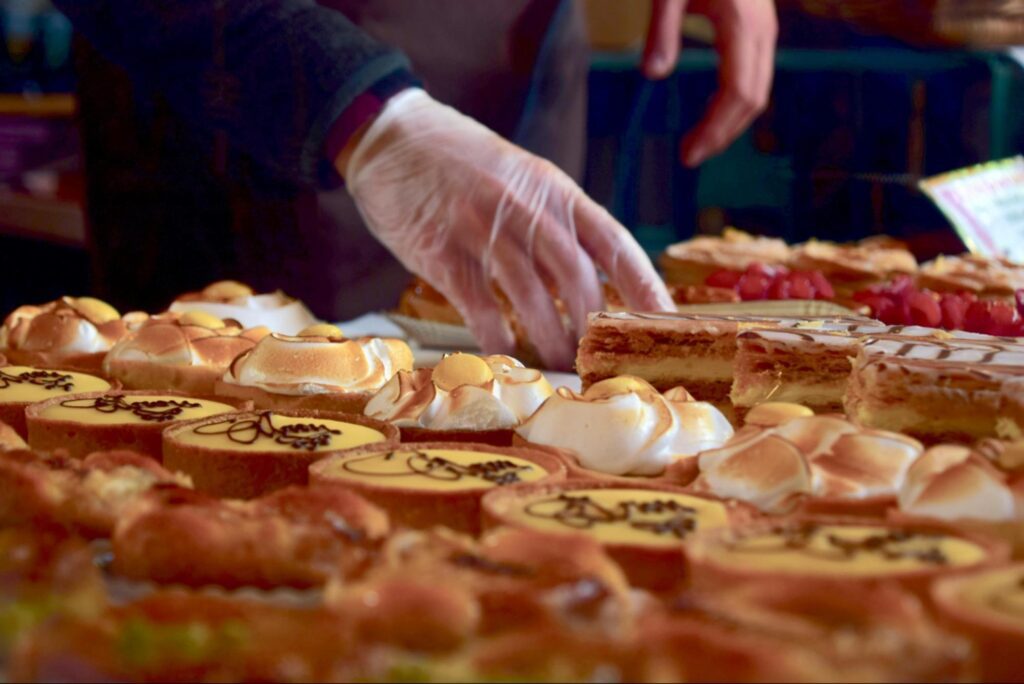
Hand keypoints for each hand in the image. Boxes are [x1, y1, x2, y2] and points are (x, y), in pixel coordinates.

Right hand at [341, 89, 673, 370]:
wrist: (391, 137)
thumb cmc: (461, 164)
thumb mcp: (520, 179)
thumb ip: (552, 225)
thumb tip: (586, 286)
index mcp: (554, 189)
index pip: (613, 241)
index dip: (643, 285)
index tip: (664, 321)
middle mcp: (524, 207)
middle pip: (575, 274)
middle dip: (591, 324)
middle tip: (598, 359)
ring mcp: (482, 227)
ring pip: (530, 293)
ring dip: (548, 336)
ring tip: (557, 364)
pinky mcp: (441, 250)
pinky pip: (477, 304)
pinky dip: (495, 335)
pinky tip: (504, 352)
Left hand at [642, 0, 777, 166]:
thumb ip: (662, 31)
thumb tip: (653, 76)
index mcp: (742, 26)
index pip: (738, 95)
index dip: (715, 130)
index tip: (688, 154)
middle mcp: (762, 31)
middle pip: (753, 99)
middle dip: (723, 134)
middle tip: (689, 156)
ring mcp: (764, 29)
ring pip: (758, 89)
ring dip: (730, 121)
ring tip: (699, 141)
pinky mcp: (758, 26)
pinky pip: (753, 75)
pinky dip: (735, 101)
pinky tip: (710, 111)